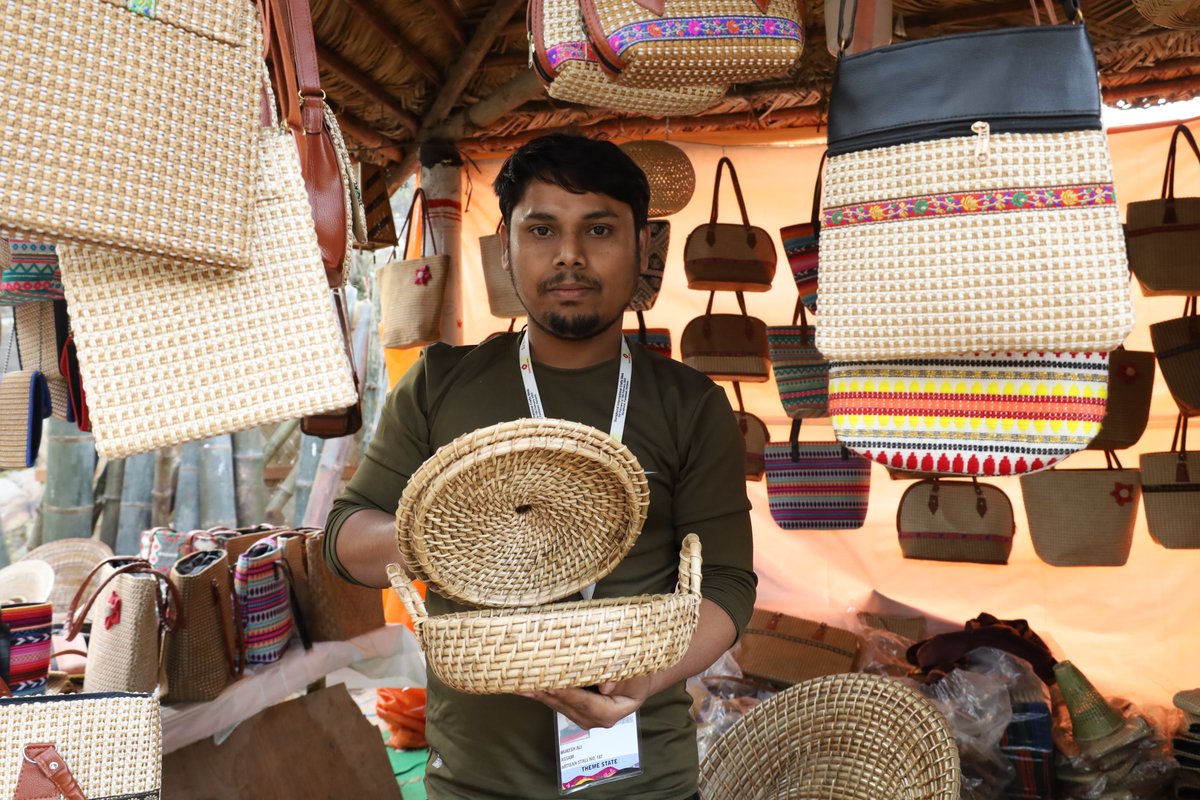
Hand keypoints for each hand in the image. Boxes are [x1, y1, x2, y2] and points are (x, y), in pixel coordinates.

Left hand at [521, 674, 655, 729]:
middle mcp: (592, 719)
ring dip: (538, 693)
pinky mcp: (575, 710)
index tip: (550, 685)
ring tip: (519, 682)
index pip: (583, 702)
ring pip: (557, 704)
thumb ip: (621, 682)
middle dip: (545, 693)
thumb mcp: (637, 679)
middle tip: (525, 681)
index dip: (566, 693)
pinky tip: (526, 685)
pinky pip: (557, 701)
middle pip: (565, 705)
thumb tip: (605, 687)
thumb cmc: (639, 680)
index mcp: (608, 713)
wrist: (638, 684)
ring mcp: (582, 716)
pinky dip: (542, 692)